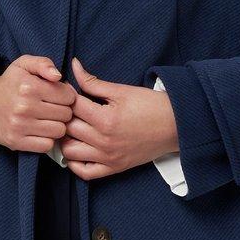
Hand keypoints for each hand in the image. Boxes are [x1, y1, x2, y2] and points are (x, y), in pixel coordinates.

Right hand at [0, 55, 76, 153]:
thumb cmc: (9, 84)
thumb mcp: (24, 64)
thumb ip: (43, 63)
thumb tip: (58, 76)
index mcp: (29, 86)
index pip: (68, 96)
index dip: (67, 96)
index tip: (58, 96)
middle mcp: (24, 106)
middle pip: (66, 114)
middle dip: (63, 111)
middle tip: (52, 108)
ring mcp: (20, 126)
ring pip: (59, 131)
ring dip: (56, 126)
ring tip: (47, 120)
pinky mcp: (16, 141)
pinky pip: (46, 146)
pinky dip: (46, 140)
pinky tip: (40, 131)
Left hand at [59, 57, 179, 181]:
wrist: (176, 126)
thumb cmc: (150, 106)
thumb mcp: (122, 90)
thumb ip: (93, 82)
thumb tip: (74, 66)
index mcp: (105, 119)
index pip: (72, 106)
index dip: (66, 95)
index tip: (66, 91)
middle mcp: (103, 141)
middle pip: (68, 128)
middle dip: (63, 115)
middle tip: (64, 108)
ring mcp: (107, 157)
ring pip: (69, 152)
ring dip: (64, 139)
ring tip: (70, 128)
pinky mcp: (113, 168)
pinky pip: (85, 173)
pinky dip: (74, 163)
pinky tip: (76, 148)